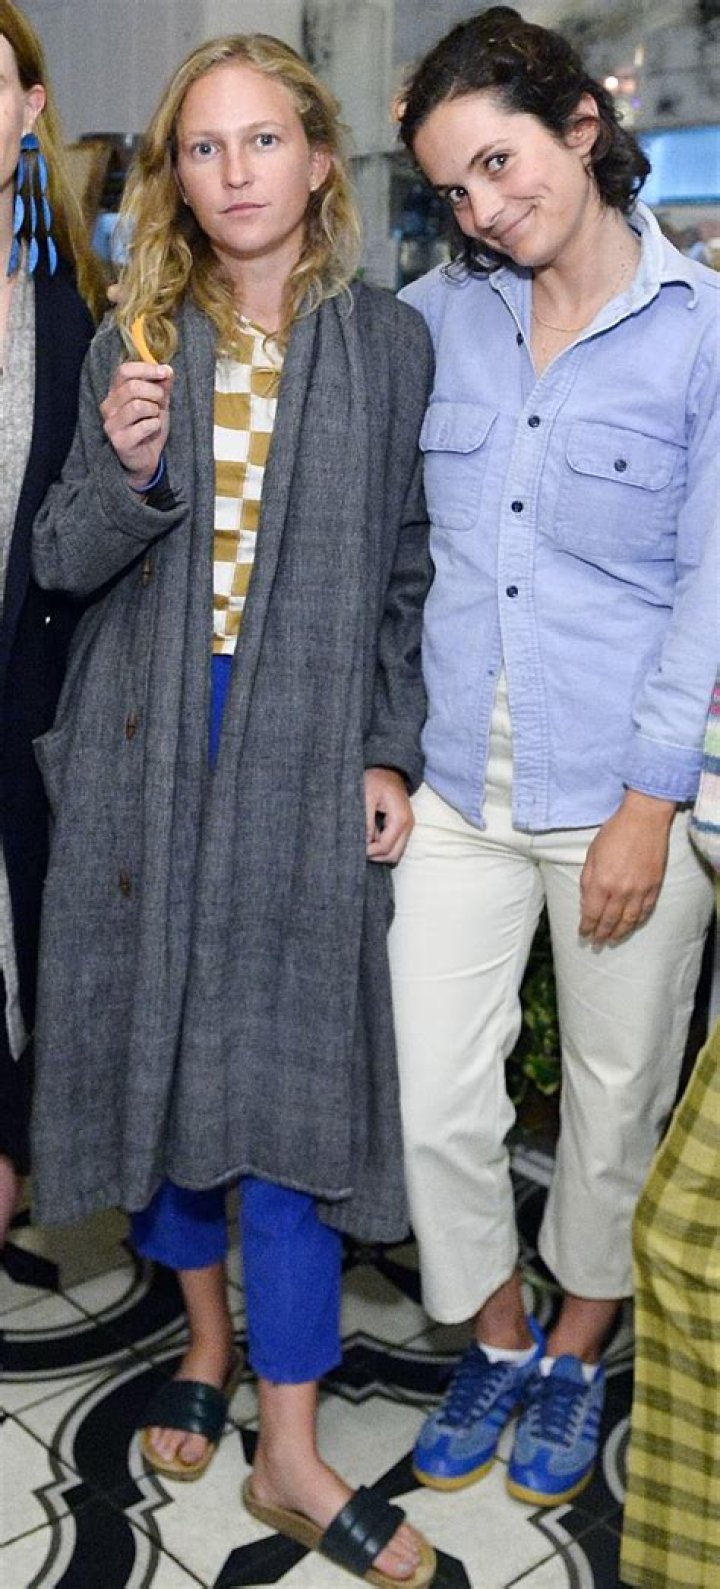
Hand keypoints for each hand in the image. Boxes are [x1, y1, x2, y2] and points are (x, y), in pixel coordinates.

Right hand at [100, 360, 172, 488]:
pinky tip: (152, 430)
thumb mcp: (158, 403)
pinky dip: (154, 426)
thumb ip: (162, 386)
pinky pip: (143, 426)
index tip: (165, 372)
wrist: (147, 458)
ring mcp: (111, 424)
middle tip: (161, 402)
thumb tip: (168, 370)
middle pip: (133, 387)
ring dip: (154, 411)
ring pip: (137, 406)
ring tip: (155, 417)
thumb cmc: (149, 428)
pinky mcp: (119, 440)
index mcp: (115, 392)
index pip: (124, 370)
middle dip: (155, 393)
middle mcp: (108, 406)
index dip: (146, 369)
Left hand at [364, 767, 413, 863]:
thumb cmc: (376, 780)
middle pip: (393, 856)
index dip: (369, 852)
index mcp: (400, 819)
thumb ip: (366, 821)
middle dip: (375, 856)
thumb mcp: (366, 797)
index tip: (355, 846)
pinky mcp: (403, 826)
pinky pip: (394, 844)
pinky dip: (382, 845)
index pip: (385, 848)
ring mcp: (408, 827)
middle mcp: (408, 826)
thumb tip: (364, 843)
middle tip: (359, 847)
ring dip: (379, 852)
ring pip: (394, 853)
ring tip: (365, 839)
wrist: (388, 769)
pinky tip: (371, 835)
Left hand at [579, 790, 675, 944]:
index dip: (586, 926)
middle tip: (596, 944)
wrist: (644, 819)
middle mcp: (620, 890)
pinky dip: (636, 922)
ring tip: (612, 940)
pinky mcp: (654, 887)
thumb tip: (586, 901)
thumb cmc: (614, 833)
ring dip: (618, 933)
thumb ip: (587, 880)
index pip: (591, 913)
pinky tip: (630, 926)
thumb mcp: (591, 854)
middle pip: (609, 921)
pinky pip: (645, 911)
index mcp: (601, 882)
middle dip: (601, 935)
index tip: (583, 934)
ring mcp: (639, 890)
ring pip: (628, 921)